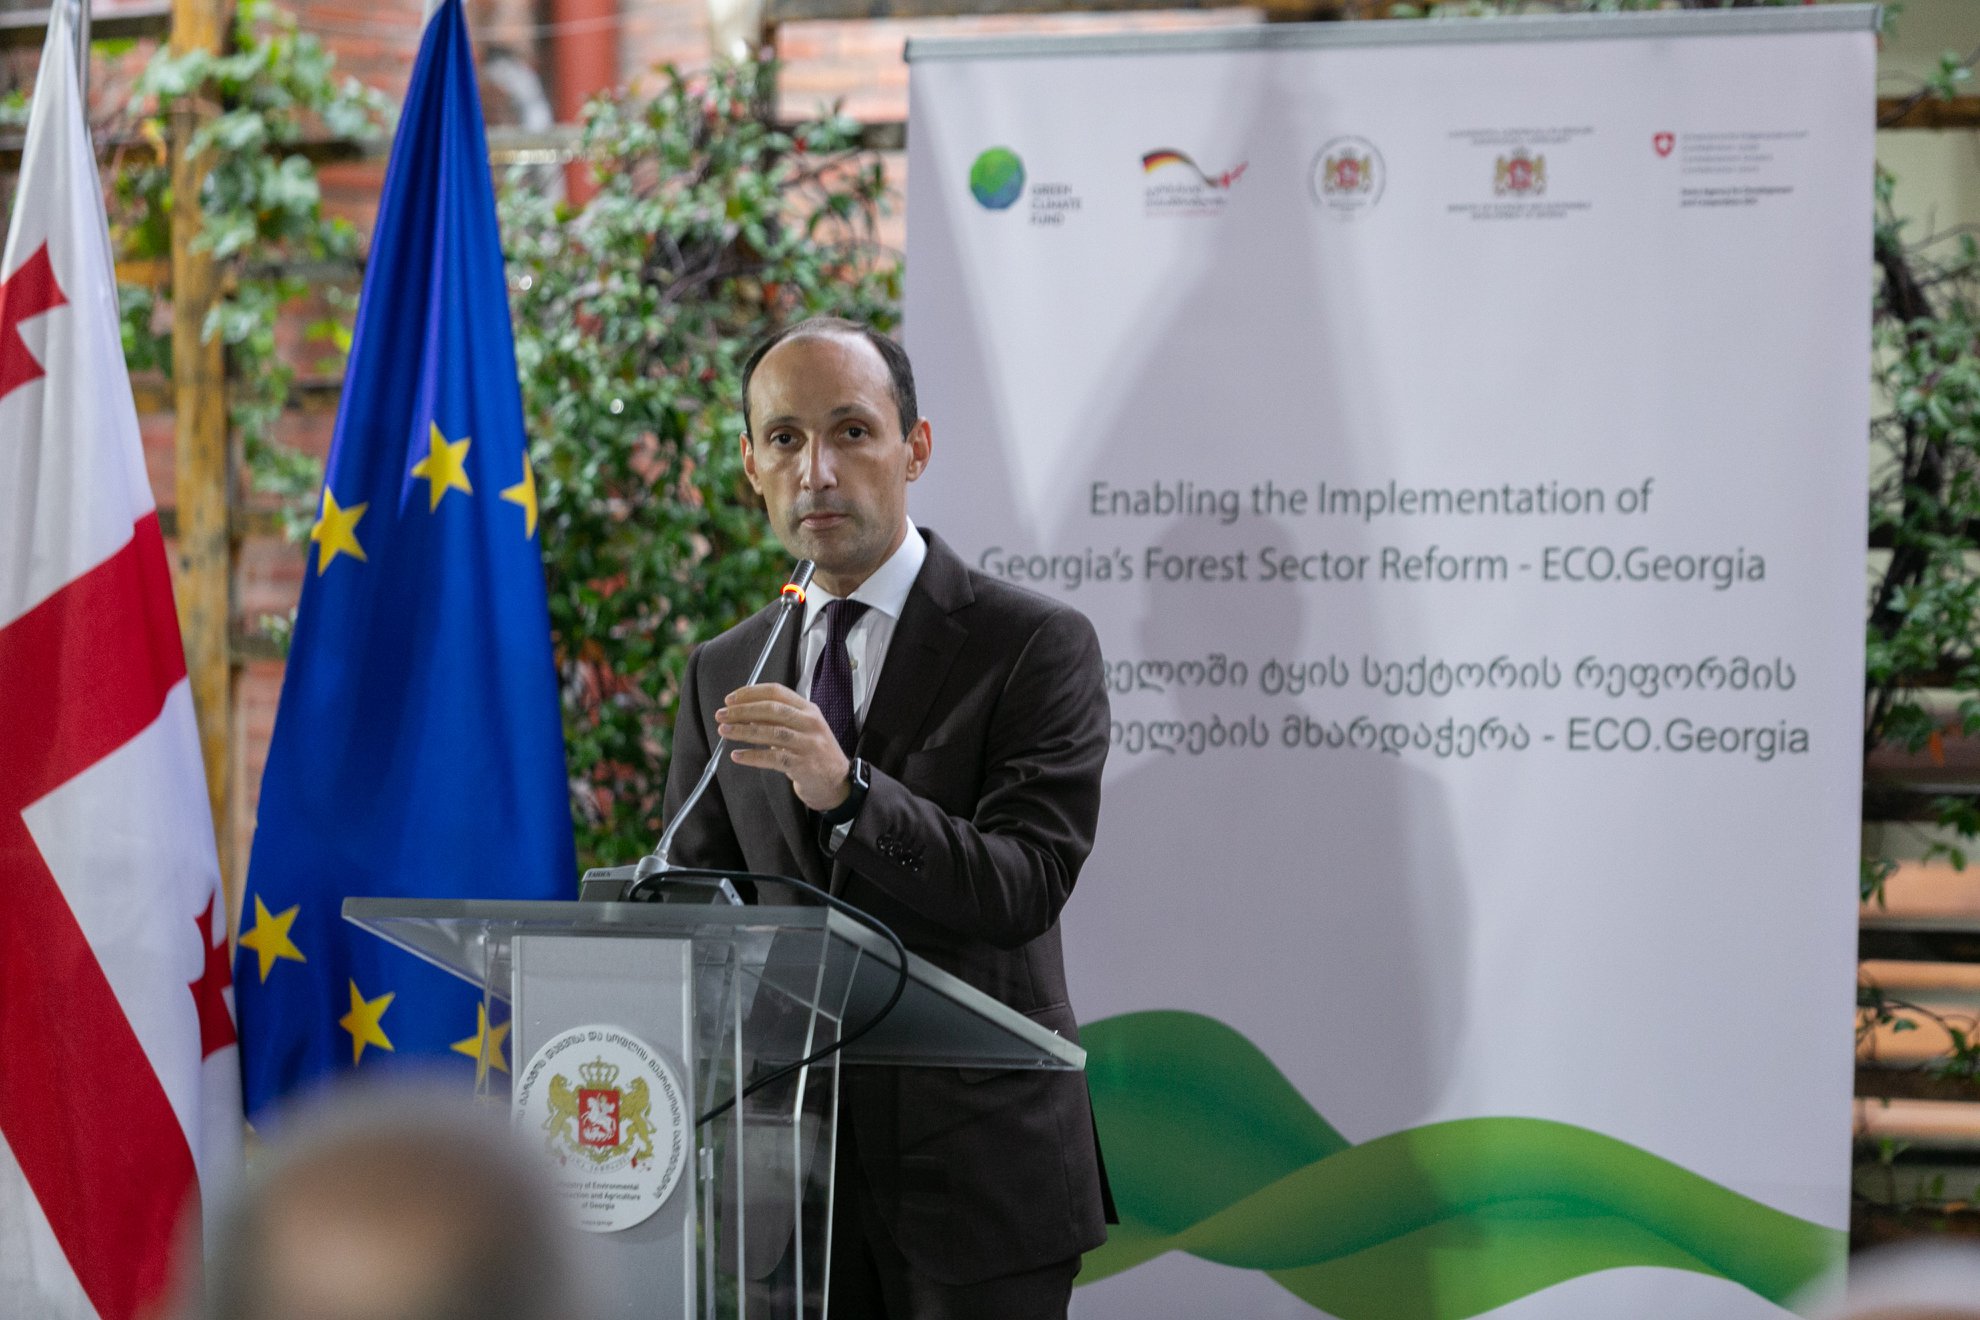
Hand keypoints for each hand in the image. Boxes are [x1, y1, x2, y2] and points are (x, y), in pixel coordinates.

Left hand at [717, 683, 851, 811]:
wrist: (837, 782)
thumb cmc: (814, 753)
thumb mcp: (801, 729)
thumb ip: (777, 719)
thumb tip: (744, 712)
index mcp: (808, 709)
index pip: (777, 692)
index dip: (751, 693)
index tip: (730, 699)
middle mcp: (810, 723)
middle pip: (772, 710)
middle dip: (743, 710)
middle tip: (722, 715)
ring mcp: (808, 744)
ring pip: (771, 733)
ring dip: (744, 731)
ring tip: (724, 731)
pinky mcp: (803, 765)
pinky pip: (773, 758)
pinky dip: (752, 756)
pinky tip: (737, 755)